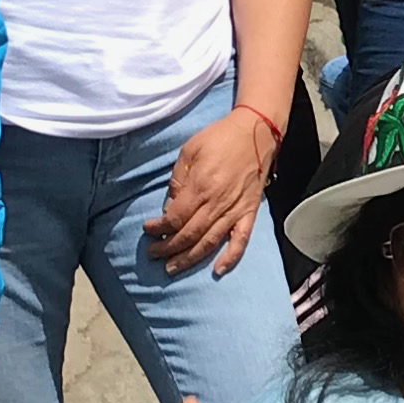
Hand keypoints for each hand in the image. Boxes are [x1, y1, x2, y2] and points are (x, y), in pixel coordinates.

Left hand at [145, 102, 278, 274]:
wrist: (255, 131)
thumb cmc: (220, 138)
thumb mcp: (190, 150)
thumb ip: (178, 178)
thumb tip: (171, 204)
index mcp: (201, 186)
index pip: (175, 217)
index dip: (159, 228)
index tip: (148, 230)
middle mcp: (218, 203)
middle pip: (189, 234)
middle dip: (168, 248)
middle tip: (153, 254)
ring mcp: (235, 210)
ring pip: (210, 242)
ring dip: (189, 258)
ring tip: (172, 268)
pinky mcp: (249, 212)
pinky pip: (241, 240)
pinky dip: (230, 257)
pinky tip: (218, 270)